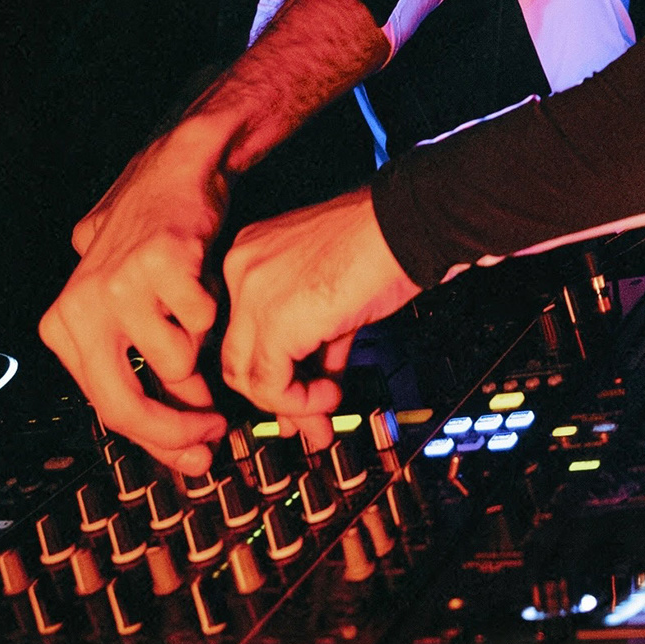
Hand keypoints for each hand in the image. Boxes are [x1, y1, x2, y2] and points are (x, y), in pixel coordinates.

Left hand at [38, 124, 232, 464]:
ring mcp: (118, 284)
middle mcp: (81, 307)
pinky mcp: (160, 263)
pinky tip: (202, 281)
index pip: (107, 410)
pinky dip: (214, 309)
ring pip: (177, 363)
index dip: (158, 442)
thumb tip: (166, 440)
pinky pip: (203, 321)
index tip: (196, 451)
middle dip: (179, 430)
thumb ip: (128, 365)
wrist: (176, 168)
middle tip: (216, 431)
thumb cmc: (150, 243)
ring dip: (202, 351)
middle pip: (126, 405)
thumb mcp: (119, 305)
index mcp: (64, 324)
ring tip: (200, 320)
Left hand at [221, 190, 420, 429]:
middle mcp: (242, 268)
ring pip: (245, 375)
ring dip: (290, 403)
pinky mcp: (273, 320)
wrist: (407, 225)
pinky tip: (331, 395)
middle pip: (238, 354)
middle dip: (277, 396)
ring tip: (330, 404)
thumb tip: (319, 387)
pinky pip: (270, 385)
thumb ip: (317, 342)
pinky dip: (300, 402)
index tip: (301, 394)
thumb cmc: (382, 245)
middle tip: (310, 418)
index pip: (245, 329)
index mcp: (253, 255)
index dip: (275, 368)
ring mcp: (251, 292)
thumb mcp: (335, 299)